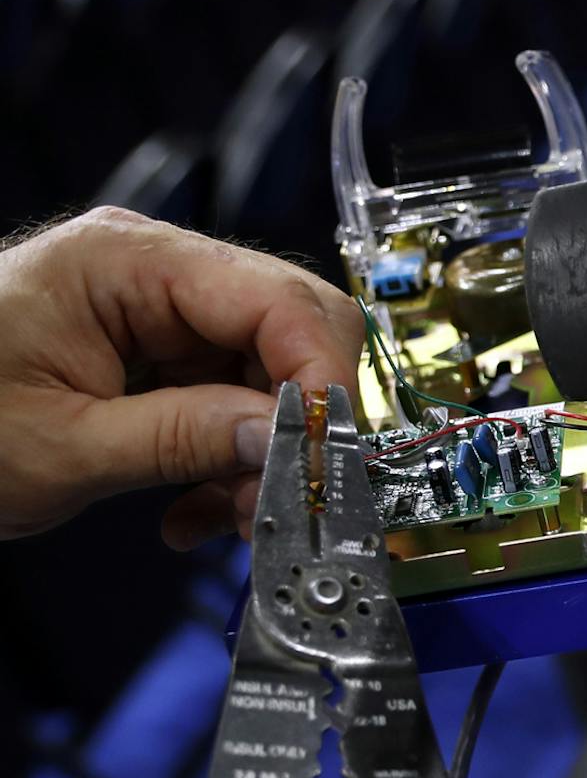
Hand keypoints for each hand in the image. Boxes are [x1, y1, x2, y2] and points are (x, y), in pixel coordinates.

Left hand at [0, 208, 362, 548]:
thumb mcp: (64, 447)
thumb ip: (186, 440)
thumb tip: (289, 442)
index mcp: (123, 260)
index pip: (275, 301)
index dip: (321, 381)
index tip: (332, 458)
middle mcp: (152, 270)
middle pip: (292, 330)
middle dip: (301, 420)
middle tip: (285, 494)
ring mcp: (159, 311)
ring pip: (272, 378)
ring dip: (264, 457)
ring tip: (223, 517)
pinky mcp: (159, 354)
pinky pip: (234, 403)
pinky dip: (231, 463)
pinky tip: (194, 507)